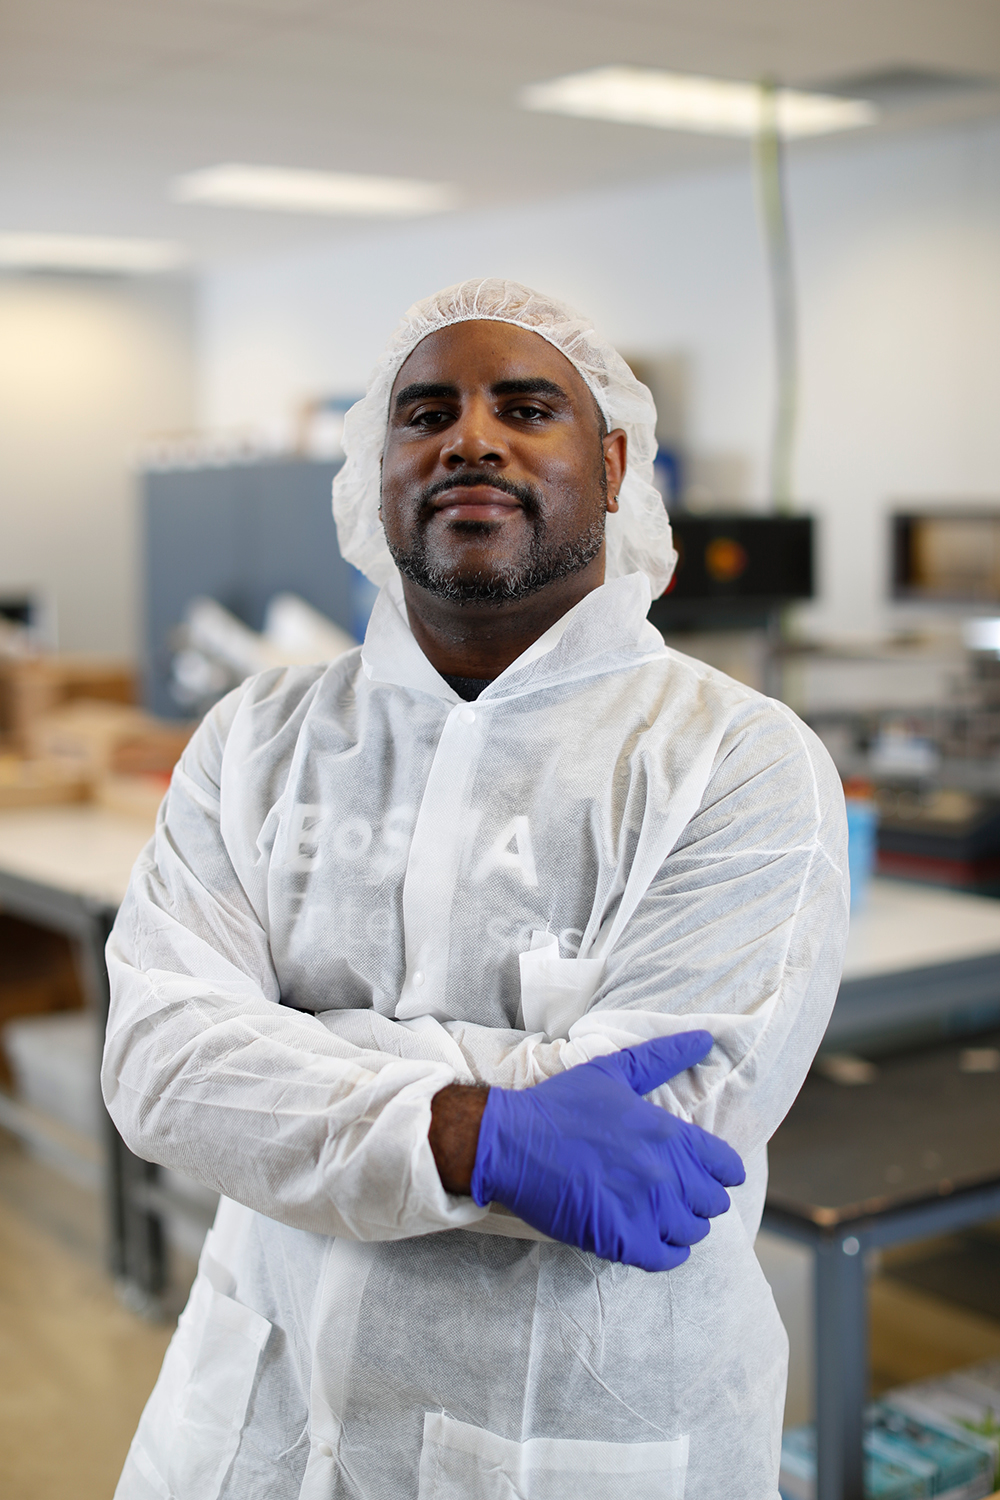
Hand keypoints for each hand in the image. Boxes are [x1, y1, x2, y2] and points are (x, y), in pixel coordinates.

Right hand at [469, 1032, 744, 1271]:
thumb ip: (663, 1057)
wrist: (510, 1143)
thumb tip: (705, 1038)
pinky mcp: (621, 1241)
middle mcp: (664, 1174)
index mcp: (667, 1133)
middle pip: (712, 1202)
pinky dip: (666, 1251)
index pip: (726, 1166)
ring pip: (693, 1232)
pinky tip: (650, 1238)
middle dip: (698, 1196)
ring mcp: (644, 1211)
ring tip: (659, 1214)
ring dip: (681, 1224)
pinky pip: (668, 1259)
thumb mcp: (613, 1071)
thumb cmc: (560, 1105)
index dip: (719, 1170)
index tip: (704, 1171)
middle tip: (672, 1191)